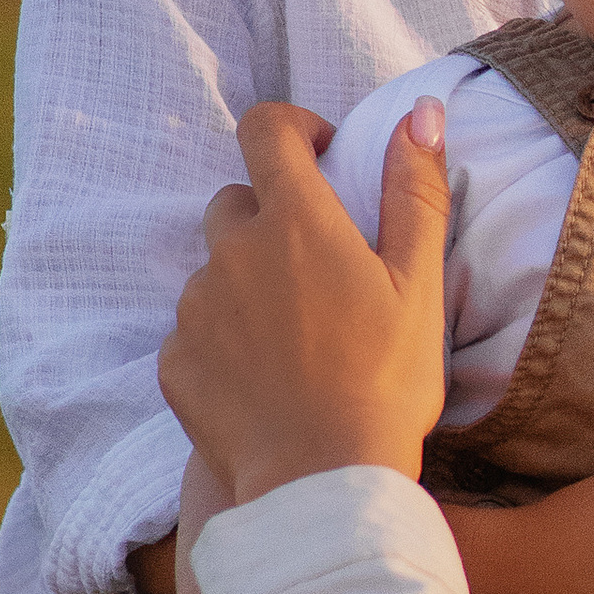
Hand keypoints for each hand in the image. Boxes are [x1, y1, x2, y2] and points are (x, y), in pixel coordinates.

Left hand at [159, 99, 449, 499]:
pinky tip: (268, 380)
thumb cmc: (385, 381)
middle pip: (236, 203)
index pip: (266, 129)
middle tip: (321, 273)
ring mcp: (195, 308)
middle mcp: (231, 252)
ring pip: (215, 272)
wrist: (323, 482)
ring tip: (300, 341)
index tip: (323, 156)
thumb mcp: (419, 282)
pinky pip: (195, 332)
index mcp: (294, 220)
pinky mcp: (174, 362)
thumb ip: (414, 190)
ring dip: (249, 286)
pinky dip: (226, 342)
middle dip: (271, 220)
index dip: (293, 129)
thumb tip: (419, 112)